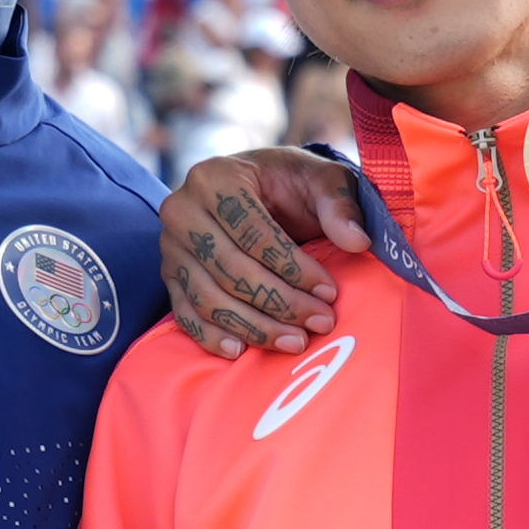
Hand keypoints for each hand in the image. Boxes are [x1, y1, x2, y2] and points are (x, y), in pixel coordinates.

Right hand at [160, 148, 368, 356]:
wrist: (258, 190)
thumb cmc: (291, 184)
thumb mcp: (321, 180)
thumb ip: (339, 204)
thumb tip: (358, 241)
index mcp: (215, 178)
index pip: (253, 233)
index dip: (293, 267)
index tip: (329, 292)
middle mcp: (183, 210)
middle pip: (230, 269)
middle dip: (279, 302)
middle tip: (320, 322)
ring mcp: (171, 246)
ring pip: (208, 297)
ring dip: (253, 326)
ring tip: (295, 341)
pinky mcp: (170, 275)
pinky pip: (185, 312)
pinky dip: (210, 335)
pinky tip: (241, 350)